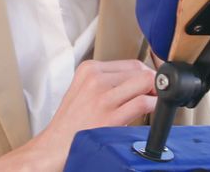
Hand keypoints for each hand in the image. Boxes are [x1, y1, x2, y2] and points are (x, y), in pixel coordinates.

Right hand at [0, 60, 156, 171]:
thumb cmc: (71, 122)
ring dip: (155, 93)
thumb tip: (141, 79)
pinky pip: (142, 103)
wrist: (54, 146)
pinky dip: (154, 105)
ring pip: (144, 82)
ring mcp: (102, 98)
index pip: (131, 63)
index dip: (145, 74)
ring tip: (153, 103)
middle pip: (139, 70)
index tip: (150, 85)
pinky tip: (152, 111)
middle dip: (152, 83)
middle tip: (155, 95)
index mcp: (88, 69)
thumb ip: (108, 81)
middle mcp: (95, 79)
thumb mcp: (84, 90)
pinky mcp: (109, 117)